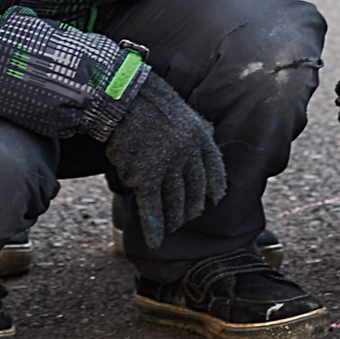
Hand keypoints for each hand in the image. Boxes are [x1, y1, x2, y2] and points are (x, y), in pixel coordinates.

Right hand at [102, 71, 227, 249]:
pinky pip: (152, 209)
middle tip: (185, 219)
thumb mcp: (184, 114)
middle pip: (194, 193)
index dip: (214, 190)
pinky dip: (154, 228)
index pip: (215, 172)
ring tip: (170, 228)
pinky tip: (155, 240)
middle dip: (190, 210)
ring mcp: (168, 166)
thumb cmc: (151, 105)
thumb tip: (211, 135)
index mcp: (201, 138)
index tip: (213, 201)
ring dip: (173, 221)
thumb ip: (198, 130)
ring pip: (175, 204)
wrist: (124, 98)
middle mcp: (189, 155)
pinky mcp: (145, 176)